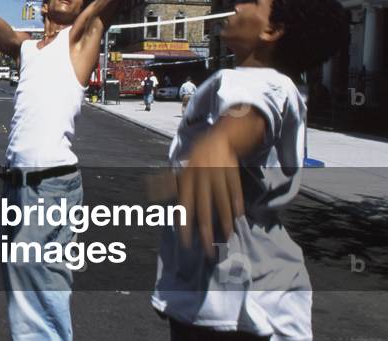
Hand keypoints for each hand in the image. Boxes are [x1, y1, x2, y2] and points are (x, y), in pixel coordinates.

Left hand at [176, 133, 244, 256]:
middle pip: (204, 209)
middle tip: (208, 250)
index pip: (184, 205)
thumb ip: (166, 182)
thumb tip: (149, 191)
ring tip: (227, 237)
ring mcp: (218, 176)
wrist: (218, 138)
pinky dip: (236, 205)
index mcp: (187, 178)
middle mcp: (201, 178)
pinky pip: (235, 192)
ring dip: (225, 221)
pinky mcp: (233, 174)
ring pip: (222, 203)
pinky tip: (238, 219)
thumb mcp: (181, 168)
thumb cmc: (196, 157)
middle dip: (206, 231)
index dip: (185, 224)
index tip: (186, 242)